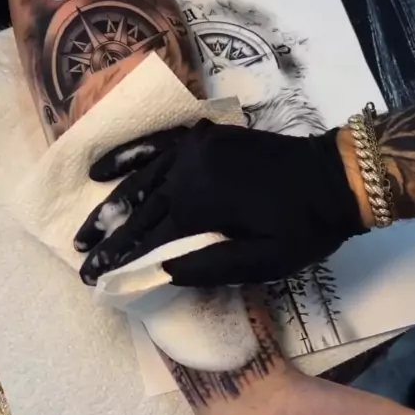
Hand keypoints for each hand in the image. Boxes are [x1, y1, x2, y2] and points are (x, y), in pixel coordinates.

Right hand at [74, 120, 367, 285]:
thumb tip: (160, 272)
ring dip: (110, 203)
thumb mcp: (266, 261)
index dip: (119, 260)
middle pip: (138, 209)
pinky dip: (129, 154)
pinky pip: (157, 143)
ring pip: (141, 178)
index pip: (148, 239)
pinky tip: (104, 167)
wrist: (335, 177)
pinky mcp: (204, 137)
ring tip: (85, 226)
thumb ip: (211, 267)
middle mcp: (189, 171)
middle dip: (107, 236)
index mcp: (202, 204)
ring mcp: (195, 149)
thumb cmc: (306, 226)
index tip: (93, 277)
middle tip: (80, 257)